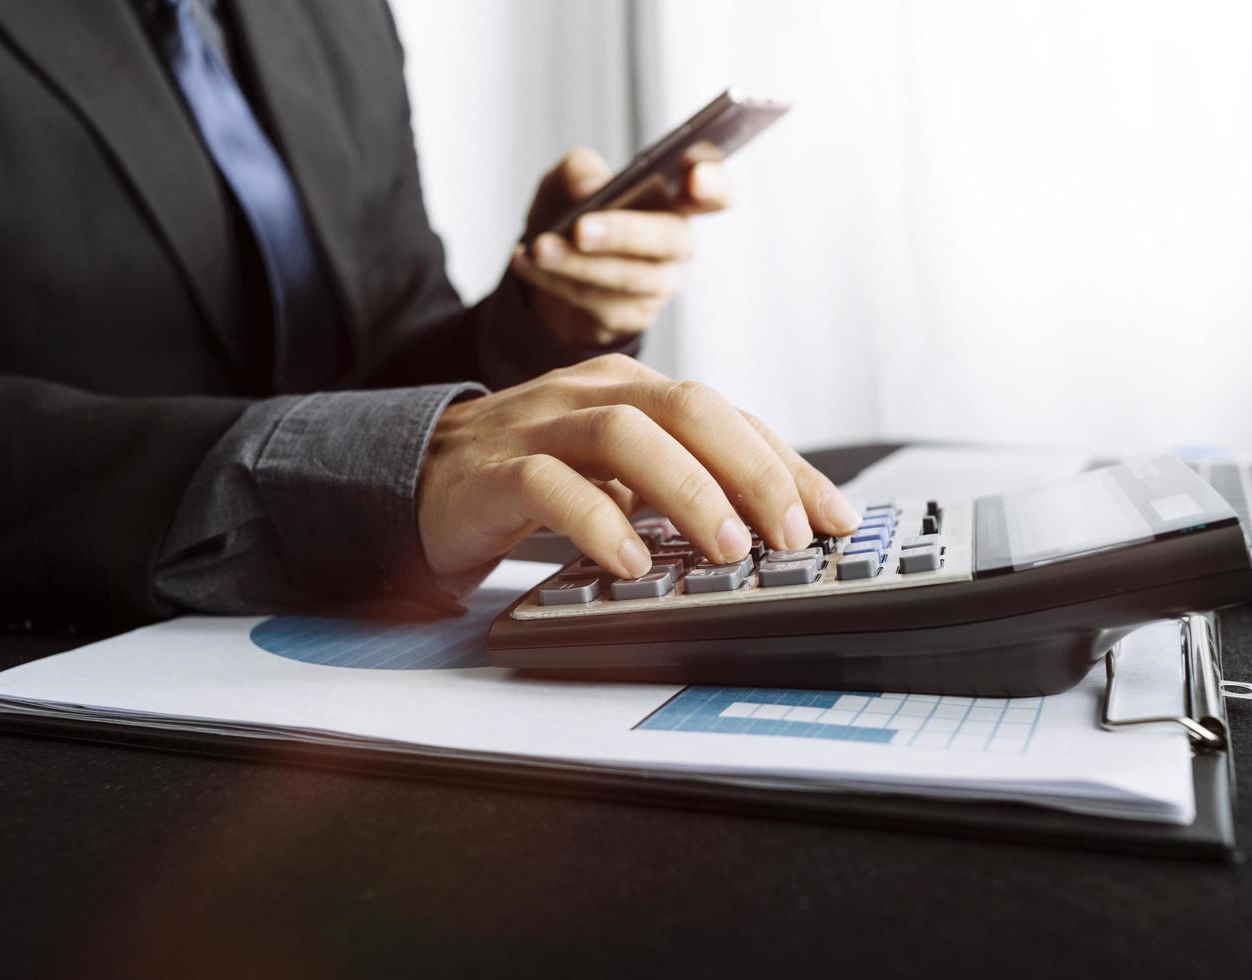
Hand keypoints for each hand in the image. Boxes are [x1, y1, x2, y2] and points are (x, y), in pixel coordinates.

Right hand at [417, 354, 860, 579]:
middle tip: (792, 535)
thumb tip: (766, 529)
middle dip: (753, 471)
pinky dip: (599, 522)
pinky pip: (550, 484)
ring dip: (689, 491)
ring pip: (626, 433)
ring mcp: (539, 425)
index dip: (788, 465)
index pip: (728, 416)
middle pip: (689, 407)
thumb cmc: (527, 479)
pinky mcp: (492, 470)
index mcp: (632, 391)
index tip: (835, 519)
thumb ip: (675, 488)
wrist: (415, 478)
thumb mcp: (615, 475)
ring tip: (726, 550)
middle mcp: (591, 394)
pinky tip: (630, 565)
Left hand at [511, 147, 731, 347]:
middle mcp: (677, 244)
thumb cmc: (570, 213)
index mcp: (675, 199)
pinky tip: (527, 262)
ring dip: (577, 264)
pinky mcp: (632, 317)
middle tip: (579, 229)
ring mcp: (659, 285)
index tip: (695, 178)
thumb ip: (578, 170)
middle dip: (623, 233)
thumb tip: (591, 186)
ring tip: (538, 248)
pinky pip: (599, 303)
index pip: (718, 192)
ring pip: (628, 277)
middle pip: (669, 239)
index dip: (715, 186)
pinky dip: (557, 282)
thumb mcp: (565, 181)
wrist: (546, 266)